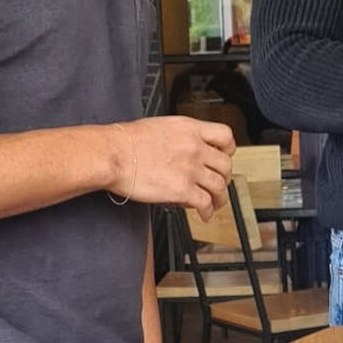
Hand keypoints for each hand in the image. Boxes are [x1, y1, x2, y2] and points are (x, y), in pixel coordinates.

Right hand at [109, 117, 235, 220]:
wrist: (113, 154)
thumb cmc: (126, 141)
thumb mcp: (160, 127)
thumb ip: (179, 138)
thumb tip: (184, 150)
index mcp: (190, 129)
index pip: (225, 136)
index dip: (229, 149)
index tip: (226, 156)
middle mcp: (194, 148)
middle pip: (225, 164)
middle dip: (225, 177)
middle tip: (220, 183)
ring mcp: (190, 169)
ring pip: (219, 185)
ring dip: (220, 197)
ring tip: (215, 203)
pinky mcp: (182, 189)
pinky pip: (205, 203)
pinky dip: (207, 211)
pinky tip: (203, 214)